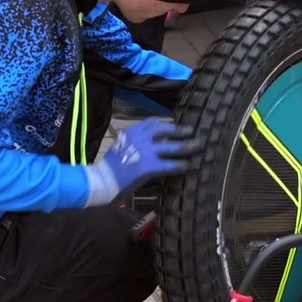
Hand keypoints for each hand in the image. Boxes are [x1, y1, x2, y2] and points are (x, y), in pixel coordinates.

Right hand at [83, 119, 201, 206]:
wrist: (103, 179)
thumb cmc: (111, 165)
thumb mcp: (122, 145)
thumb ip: (137, 140)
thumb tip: (155, 142)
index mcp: (133, 130)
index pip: (154, 122)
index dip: (168, 123)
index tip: (176, 124)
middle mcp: (142, 137)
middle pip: (168, 130)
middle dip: (182, 131)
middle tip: (192, 132)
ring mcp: (147, 152)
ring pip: (175, 147)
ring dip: (189, 146)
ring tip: (198, 146)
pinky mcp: (151, 166)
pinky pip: (172, 164)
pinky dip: (181, 165)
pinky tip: (188, 166)